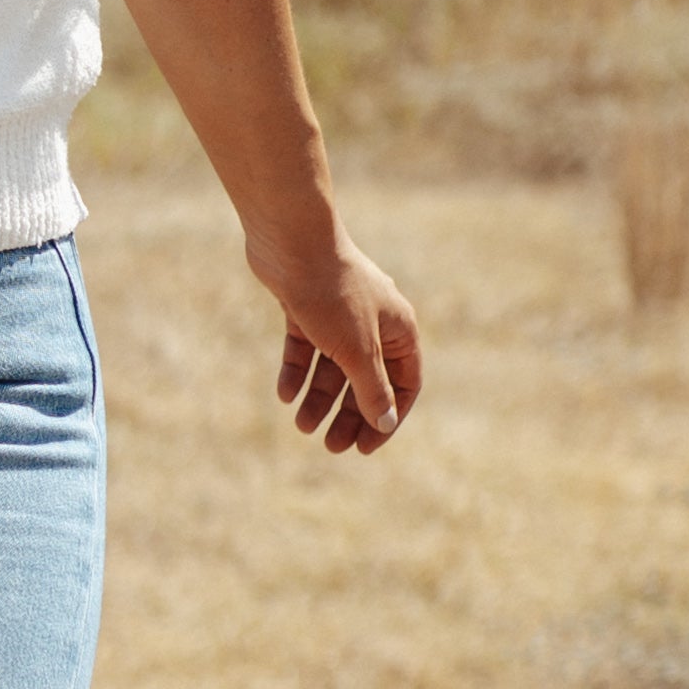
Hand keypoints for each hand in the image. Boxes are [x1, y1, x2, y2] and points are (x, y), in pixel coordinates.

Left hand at [254, 217, 420, 452]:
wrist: (292, 241)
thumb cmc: (332, 293)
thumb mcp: (357, 351)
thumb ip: (371, 389)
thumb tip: (385, 423)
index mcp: (399, 329)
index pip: (403, 384)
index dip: (387, 417)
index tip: (365, 447)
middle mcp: (374, 322)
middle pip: (366, 380)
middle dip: (350, 415)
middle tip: (331, 447)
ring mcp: (339, 315)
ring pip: (333, 368)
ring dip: (320, 399)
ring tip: (302, 425)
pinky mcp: (307, 308)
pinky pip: (306, 348)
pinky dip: (297, 372)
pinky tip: (285, 395)